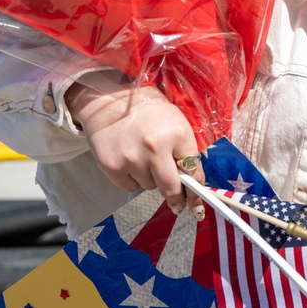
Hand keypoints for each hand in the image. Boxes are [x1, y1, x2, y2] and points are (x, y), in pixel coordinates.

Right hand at [64, 76, 205, 215]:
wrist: (108, 101)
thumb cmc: (148, 111)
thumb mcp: (174, 121)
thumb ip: (183, 149)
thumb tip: (193, 182)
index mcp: (177, 133)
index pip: (192, 171)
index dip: (196, 190)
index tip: (197, 206)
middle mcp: (156, 147)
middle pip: (171, 189)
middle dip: (177, 199)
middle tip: (178, 204)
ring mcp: (132, 158)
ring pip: (150, 187)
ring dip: (150, 179)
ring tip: (143, 157)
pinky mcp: (112, 167)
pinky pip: (130, 187)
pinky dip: (132, 178)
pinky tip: (129, 159)